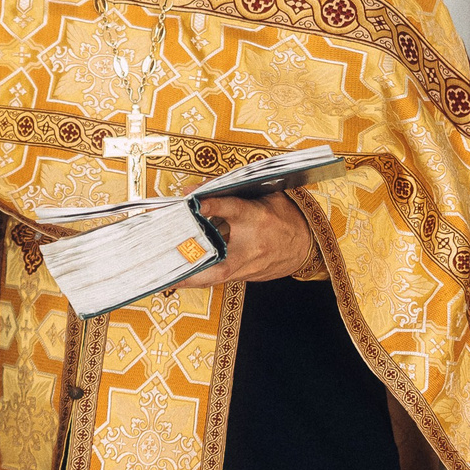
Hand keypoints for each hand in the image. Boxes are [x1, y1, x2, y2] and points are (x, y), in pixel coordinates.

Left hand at [180, 192, 319, 286]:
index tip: (193, 201)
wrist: (306, 245)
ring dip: (189, 278)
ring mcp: (251, 265)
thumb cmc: (282, 216)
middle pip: (222, 262)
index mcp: (259, 218)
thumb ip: (229, 191)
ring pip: (216, 277)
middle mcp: (254, 245)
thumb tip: (193, 191)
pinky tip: (178, 274)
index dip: (214, 204)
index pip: (234, 209)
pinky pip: (219, 278)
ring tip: (163, 276)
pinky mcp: (247, 276)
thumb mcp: (263, 195)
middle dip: (195, 267)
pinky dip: (199, 276)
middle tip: (168, 267)